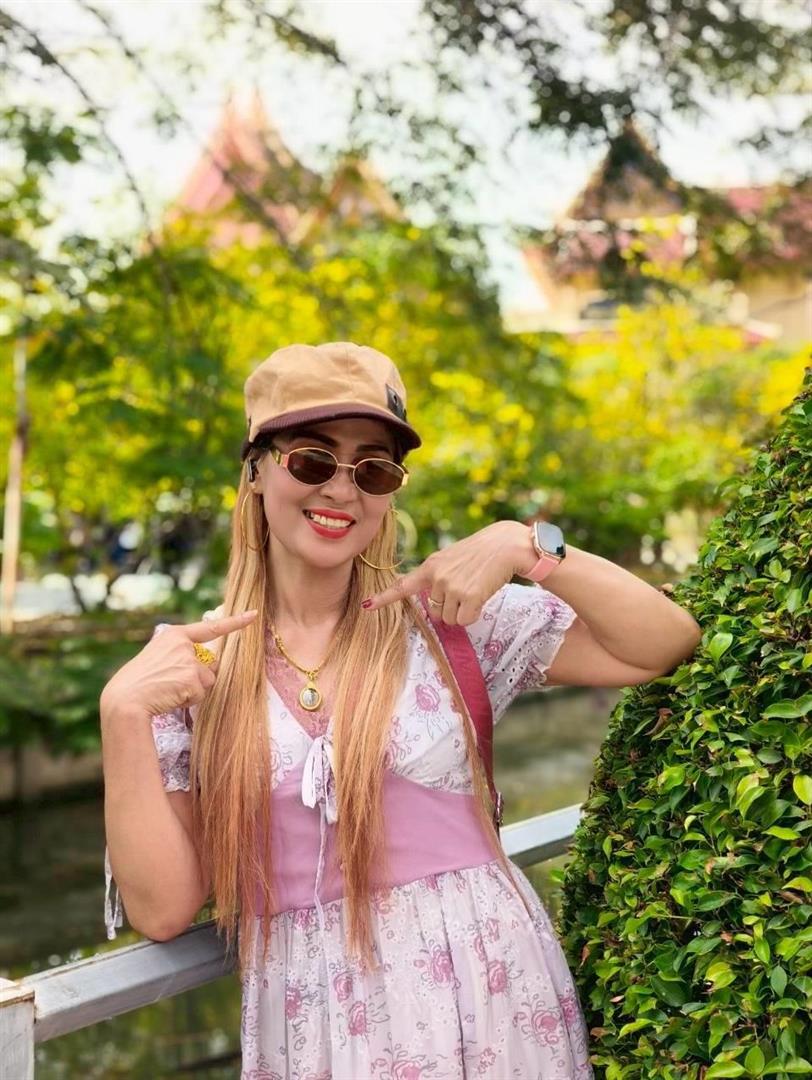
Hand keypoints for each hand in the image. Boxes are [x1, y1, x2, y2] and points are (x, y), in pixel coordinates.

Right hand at [100, 610, 257, 718]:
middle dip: (198, 677)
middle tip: (170, 683)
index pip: (210, 628)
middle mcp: (184, 645)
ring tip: (168, 690)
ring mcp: (189, 660)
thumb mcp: (157, 657)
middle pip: (210, 665)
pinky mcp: (192, 678)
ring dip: (193, 690)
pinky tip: (170, 697)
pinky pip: (201, 694)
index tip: (253, 615)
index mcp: (174, 635)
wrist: (125, 699)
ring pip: (207, 681)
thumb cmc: (138, 682)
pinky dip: (189, 700)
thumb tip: (207, 665)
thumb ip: (180, 655)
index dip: (234, 622)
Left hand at [361, 521, 532, 625]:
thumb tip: (435, 606)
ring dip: (462, 611)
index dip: (384, 598)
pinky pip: (464, 620)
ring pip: (449, 619)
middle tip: (465, 588)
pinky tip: (481, 596)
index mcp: (430, 566)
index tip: (367, 605)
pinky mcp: (469, 597)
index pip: (403, 585)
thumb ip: (437, 577)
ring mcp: (452, 587)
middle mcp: (437, 577)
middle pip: (434, 611)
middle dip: (449, 607)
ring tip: (474, 589)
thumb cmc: (480, 553)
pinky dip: (473, 614)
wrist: (505, 545)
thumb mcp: (451, 558)